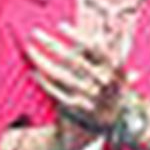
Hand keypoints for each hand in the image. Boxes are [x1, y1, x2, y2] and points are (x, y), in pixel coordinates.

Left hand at [25, 23, 130, 140]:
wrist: (114, 125)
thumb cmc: (113, 92)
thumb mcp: (119, 73)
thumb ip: (109, 55)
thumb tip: (103, 34)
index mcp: (113, 70)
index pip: (93, 49)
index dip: (77, 36)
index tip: (60, 25)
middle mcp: (99, 83)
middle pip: (71, 60)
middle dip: (52, 44)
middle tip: (35, 32)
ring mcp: (86, 95)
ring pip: (59, 75)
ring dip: (42, 61)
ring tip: (30, 49)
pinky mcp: (74, 106)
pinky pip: (56, 92)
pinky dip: (44, 82)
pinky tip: (34, 72)